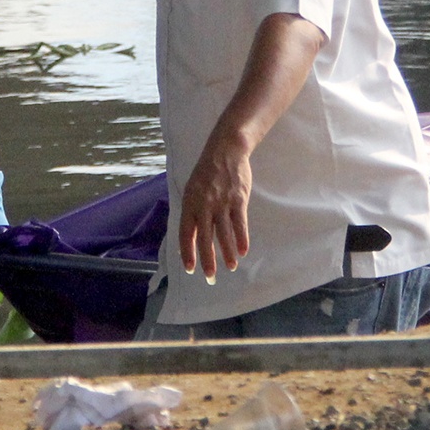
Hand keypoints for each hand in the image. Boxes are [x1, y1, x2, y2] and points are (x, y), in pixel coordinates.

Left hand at [177, 133, 251, 281]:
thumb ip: (193, 214)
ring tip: (230, 267)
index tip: (190, 269)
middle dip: (208, 260)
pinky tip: (243, 250)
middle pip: (206, 238)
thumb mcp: (192, 191)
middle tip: (210, 277)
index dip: (188, 253)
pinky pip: (240, 223)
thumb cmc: (206, 174)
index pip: (186, 234)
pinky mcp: (238, 199)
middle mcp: (205, 206)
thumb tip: (193, 238)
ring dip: (227, 253)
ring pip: (224, 233)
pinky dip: (242, 238)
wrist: (225, 151)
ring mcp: (222, 203)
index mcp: (190, 204)